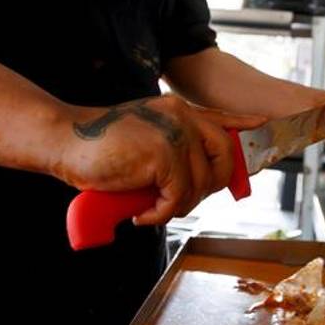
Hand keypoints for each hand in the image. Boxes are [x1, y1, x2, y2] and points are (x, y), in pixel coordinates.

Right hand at [54, 94, 264, 224]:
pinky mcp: (164, 155)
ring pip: (201, 184)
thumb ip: (169, 145)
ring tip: (150, 210)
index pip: (221, 117)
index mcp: (178, 109)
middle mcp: (183, 116)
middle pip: (224, 156)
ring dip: (178, 207)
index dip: (243, 124)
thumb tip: (195, 178)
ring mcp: (175, 133)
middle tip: (178, 202)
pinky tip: (142, 215)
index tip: (260, 126)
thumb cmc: (96, 144)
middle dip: (210, 187)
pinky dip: (162, 214)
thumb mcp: (142, 135)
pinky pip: (179, 197)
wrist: (64, 139)